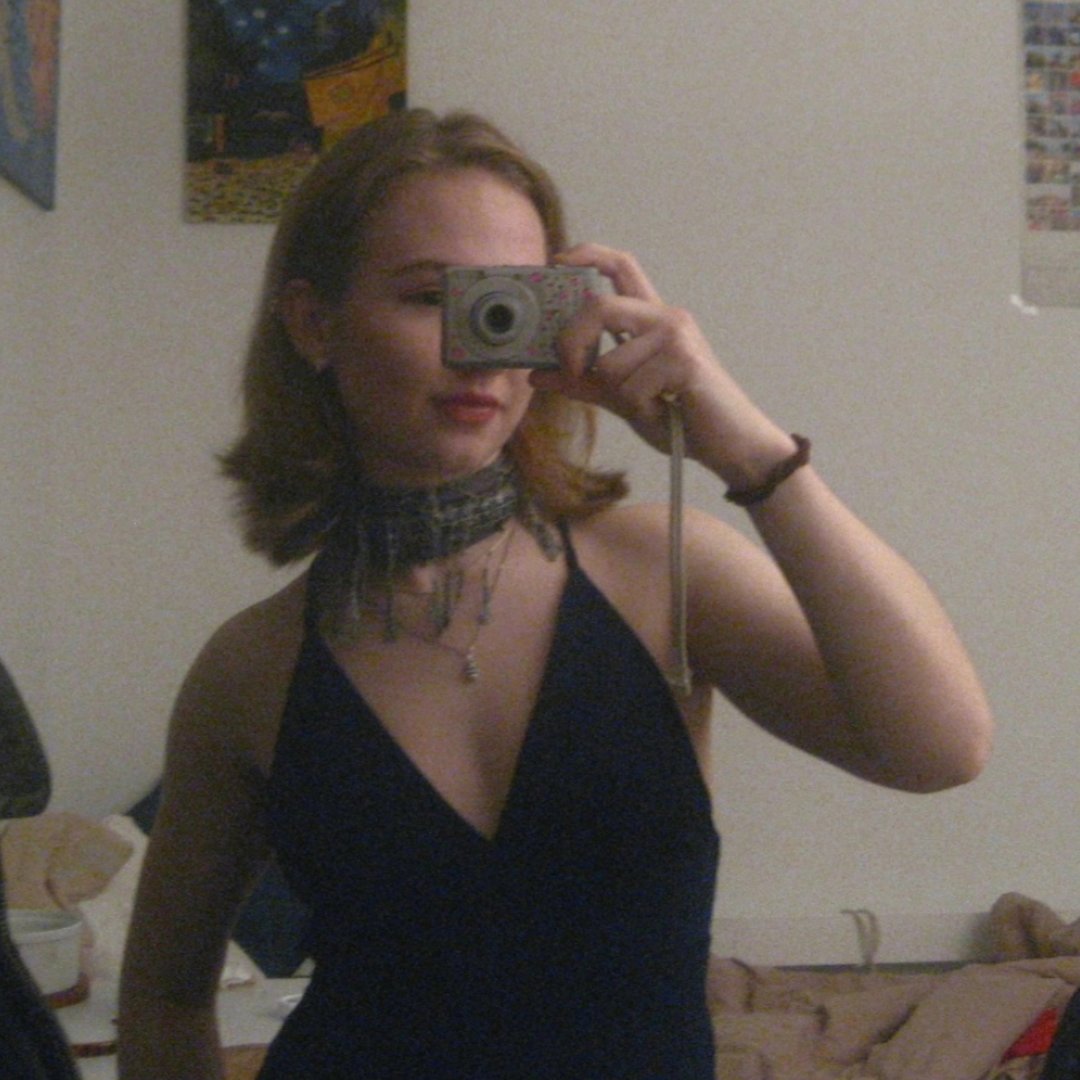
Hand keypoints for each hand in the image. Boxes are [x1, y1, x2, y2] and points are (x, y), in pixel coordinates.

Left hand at [531, 244, 795, 488]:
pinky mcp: (685, 362)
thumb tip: (537, 373)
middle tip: (572, 371)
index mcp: (651, 319)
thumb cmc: (682, 417)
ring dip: (620, 395)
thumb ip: (583, 382)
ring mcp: (677, 337)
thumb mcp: (623, 397)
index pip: (621, 266)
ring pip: (611, 361)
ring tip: (651, 405)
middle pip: (599, 305)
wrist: (731, 444)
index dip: (587, 254)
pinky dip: (640, 409)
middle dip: (573, 342)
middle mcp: (666, 317)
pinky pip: (632, 388)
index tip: (556, 260)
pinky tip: (665, 411)